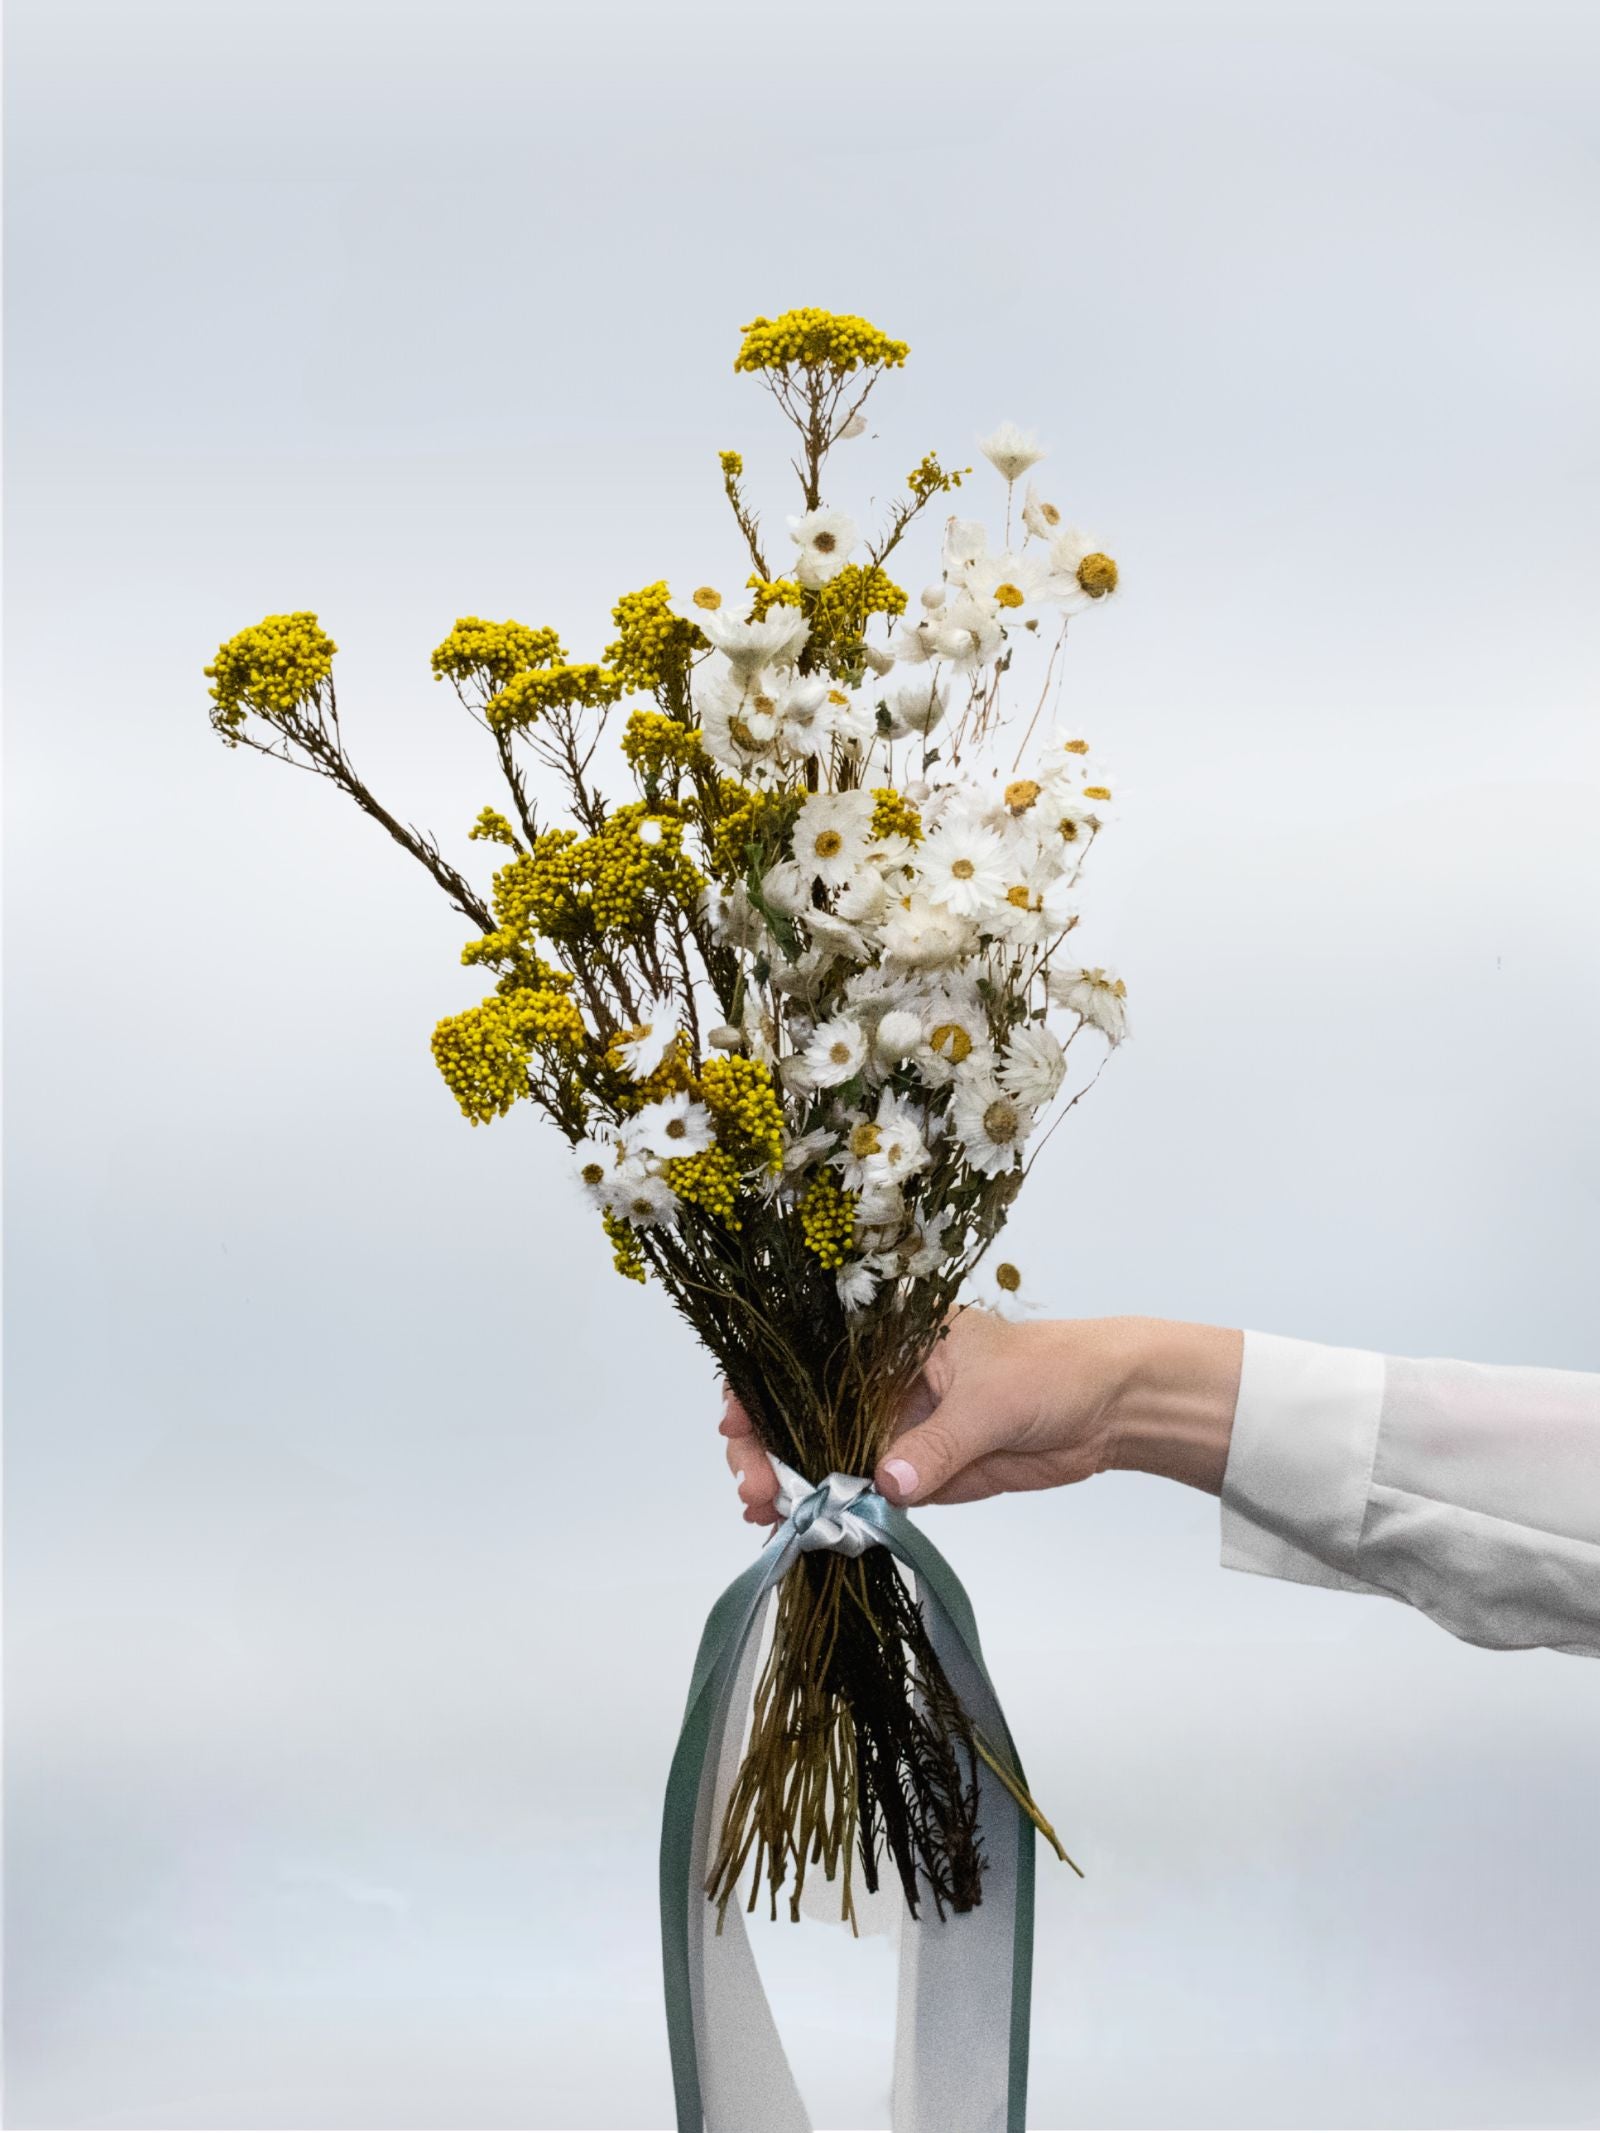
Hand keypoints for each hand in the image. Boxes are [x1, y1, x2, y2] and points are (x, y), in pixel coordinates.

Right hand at [719, 1309, 1242, 1521]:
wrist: (1110, 1408)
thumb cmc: (1052, 1371)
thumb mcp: (992, 1399)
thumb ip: (938, 1442)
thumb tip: (885, 1483)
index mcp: (888, 1336)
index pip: (804, 1350)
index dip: (761, 1383)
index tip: (740, 1424)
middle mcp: (879, 1379)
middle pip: (800, 1407)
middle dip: (765, 1444)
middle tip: (757, 1488)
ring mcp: (896, 1426)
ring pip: (823, 1453)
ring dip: (789, 1482)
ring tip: (765, 1514)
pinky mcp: (919, 1471)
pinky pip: (862, 1492)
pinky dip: (832, 1510)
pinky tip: (800, 1529)